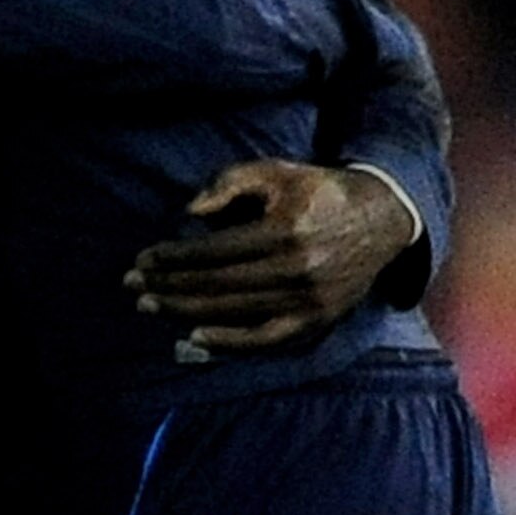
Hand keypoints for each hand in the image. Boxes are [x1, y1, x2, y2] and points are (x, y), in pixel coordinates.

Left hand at [126, 161, 421, 351]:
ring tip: (150, 306)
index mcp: (285, 230)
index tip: (142, 259)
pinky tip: (196, 337)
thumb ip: (229, 183)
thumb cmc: (319, 191)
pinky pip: (269, 338)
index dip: (174, 257)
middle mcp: (298, 269)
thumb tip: (189, 213)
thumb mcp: (276, 172)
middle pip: (218, 284)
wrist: (383, 218)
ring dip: (185, 311)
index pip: (214, 251)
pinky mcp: (319, 320)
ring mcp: (310, 300)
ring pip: (235, 312)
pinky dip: (232, 342)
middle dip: (169, 285)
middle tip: (131, 287)